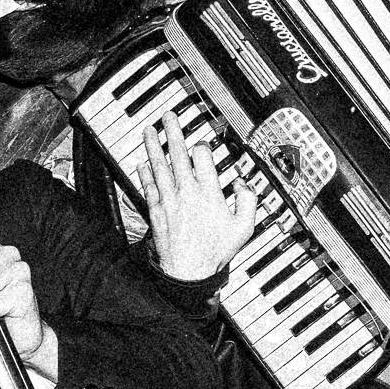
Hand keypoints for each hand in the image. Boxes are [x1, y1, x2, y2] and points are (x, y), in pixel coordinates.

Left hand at [137, 112, 257, 280]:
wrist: (189, 271)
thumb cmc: (215, 251)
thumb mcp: (244, 227)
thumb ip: (248, 201)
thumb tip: (243, 184)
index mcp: (208, 192)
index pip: (202, 157)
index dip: (202, 146)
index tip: (201, 144)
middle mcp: (186, 192)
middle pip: (177, 154)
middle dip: (172, 132)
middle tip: (168, 117)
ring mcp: (169, 200)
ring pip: (159, 166)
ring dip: (152, 146)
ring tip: (149, 131)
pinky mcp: (156, 211)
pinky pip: (148, 186)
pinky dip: (144, 172)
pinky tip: (141, 162)